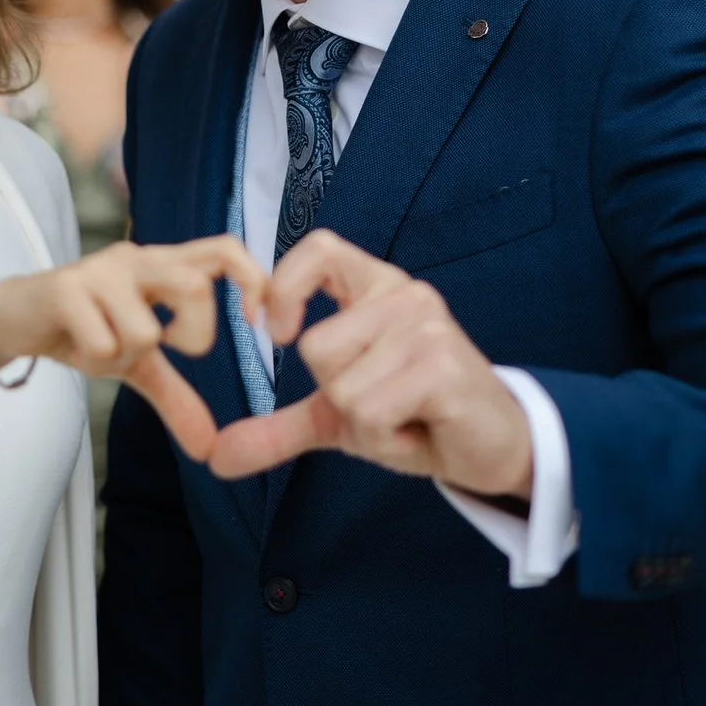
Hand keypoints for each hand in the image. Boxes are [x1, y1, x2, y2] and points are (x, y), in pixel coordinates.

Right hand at [0, 236, 265, 462]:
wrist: (13, 320)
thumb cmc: (82, 330)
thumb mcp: (136, 365)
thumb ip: (176, 397)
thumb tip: (209, 449)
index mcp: (164, 266)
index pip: (224, 249)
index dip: (252, 279)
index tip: (254, 324)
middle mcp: (138, 258)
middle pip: (195, 286)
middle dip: (191, 336)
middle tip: (169, 349)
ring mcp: (100, 270)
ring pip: (147, 328)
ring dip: (126, 356)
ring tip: (102, 348)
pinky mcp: (65, 288)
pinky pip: (103, 341)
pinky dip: (95, 359)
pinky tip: (75, 346)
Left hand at [207, 231, 533, 495]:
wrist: (490, 449)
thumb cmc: (417, 417)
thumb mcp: (340, 418)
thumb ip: (279, 427)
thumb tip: (216, 456)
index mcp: (377, 288)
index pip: (318, 249)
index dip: (284, 285)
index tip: (275, 332)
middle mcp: (404, 295)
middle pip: (315, 348)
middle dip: (339, 398)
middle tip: (387, 405)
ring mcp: (426, 328)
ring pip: (341, 388)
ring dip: (366, 425)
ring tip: (407, 417)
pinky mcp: (442, 367)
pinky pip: (369, 413)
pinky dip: (386, 439)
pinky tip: (421, 429)